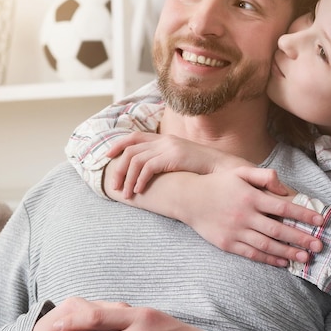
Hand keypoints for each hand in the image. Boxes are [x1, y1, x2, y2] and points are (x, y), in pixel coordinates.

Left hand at [105, 131, 247, 196]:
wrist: (223, 169)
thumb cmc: (203, 171)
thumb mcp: (181, 162)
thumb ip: (165, 162)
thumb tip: (148, 174)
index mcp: (165, 139)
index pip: (134, 136)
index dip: (118, 145)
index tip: (107, 157)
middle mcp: (164, 140)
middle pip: (130, 150)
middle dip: (118, 169)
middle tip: (114, 187)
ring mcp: (169, 147)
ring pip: (136, 160)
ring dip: (127, 179)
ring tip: (126, 194)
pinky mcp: (173, 156)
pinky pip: (147, 167)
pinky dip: (139, 180)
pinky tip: (139, 191)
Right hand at [178, 166, 323, 265]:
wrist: (188, 199)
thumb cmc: (218, 184)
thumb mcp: (240, 172)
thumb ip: (264, 176)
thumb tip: (284, 187)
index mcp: (251, 197)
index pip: (284, 208)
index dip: (304, 215)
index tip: (319, 222)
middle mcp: (245, 216)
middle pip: (279, 230)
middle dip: (301, 239)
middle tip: (319, 246)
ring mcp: (236, 231)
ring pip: (267, 245)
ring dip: (288, 253)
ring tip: (305, 258)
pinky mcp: (228, 243)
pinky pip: (252, 254)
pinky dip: (268, 259)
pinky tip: (282, 262)